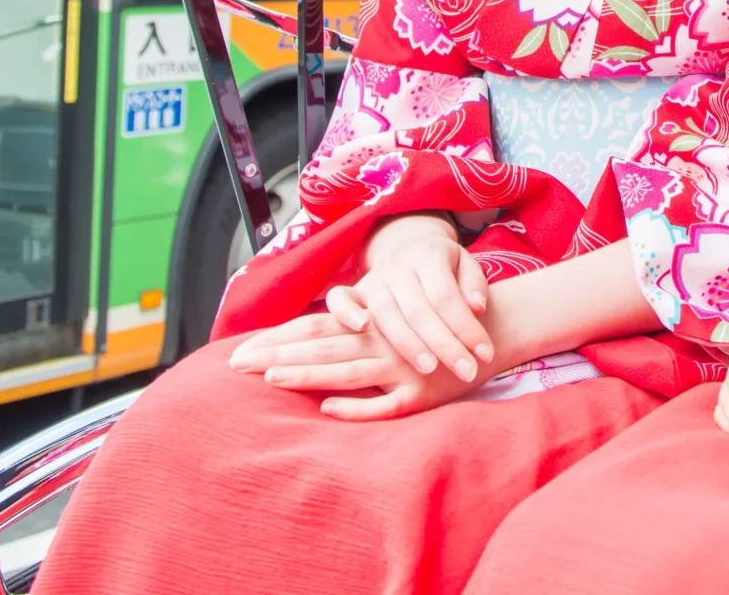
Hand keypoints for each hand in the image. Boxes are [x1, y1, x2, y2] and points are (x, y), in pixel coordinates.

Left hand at [227, 312, 478, 419]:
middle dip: (277, 356)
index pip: (313, 330)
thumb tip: (304, 340)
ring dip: (308, 374)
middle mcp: (380, 342)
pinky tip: (330, 408)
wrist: (493, 331)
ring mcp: (400, 368)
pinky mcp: (419, 395)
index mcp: (370, 323)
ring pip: (347, 371)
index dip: (276, 340)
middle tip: (235, 365)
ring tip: (273, 378)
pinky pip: (384, 405)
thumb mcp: (393, 320)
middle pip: (321, 347)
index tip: (236, 353)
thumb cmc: (435, 326)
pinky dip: (357, 406)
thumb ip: (355, 327)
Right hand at [326, 213, 493, 385]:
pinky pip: (339, 299)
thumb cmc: (446, 270)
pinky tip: (363, 330)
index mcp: (429, 254)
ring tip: (431, 369)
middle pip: (419, 309)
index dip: (467, 328)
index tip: (485, 354)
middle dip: (445, 345)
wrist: (411, 250)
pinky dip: (346, 313)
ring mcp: (373, 277)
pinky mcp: (354, 290)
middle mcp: (398, 265)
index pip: (447, 296)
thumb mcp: (467, 267)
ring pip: (386, 313)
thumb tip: (477, 309)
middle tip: (466, 371)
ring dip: (408, 344)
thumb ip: (474, 286)